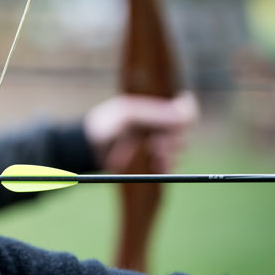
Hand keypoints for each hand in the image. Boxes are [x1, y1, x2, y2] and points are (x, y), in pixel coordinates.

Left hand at [84, 92, 198, 172]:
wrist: (86, 149)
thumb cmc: (103, 126)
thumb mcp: (127, 116)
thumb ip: (155, 115)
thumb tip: (185, 112)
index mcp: (153, 107)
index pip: (183, 109)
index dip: (187, 116)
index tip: (182, 125)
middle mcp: (158, 123)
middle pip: (183, 130)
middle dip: (175, 139)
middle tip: (158, 147)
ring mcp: (156, 141)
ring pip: (178, 148)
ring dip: (172, 153)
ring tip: (156, 158)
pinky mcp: (152, 158)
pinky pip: (169, 162)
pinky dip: (167, 165)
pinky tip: (159, 167)